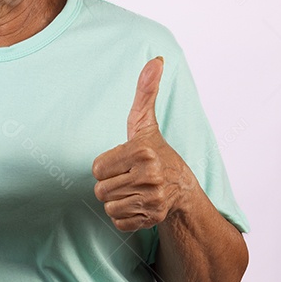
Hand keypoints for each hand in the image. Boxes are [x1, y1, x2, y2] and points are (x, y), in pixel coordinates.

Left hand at [92, 57, 197, 231]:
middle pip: (100, 189)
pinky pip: (118, 221)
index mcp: (142, 151)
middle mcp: (149, 175)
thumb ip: (145, 92)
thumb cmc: (156, 152)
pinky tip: (139, 204)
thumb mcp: (146, 124)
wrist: (183, 189)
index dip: (106, 166)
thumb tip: (155, 60)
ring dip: (117, 200)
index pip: (97, 168)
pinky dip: (125, 216)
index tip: (123, 162)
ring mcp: (153, 199)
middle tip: (129, 178)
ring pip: (108, 206)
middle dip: (111, 184)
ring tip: (134, 190)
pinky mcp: (153, 218)